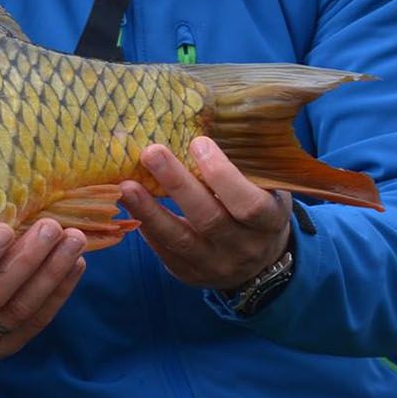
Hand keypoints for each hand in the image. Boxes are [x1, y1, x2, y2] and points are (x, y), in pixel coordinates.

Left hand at [118, 137, 291, 292]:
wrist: (259, 262)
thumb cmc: (257, 209)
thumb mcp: (265, 190)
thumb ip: (242, 168)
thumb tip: (200, 123)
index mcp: (270, 223)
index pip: (249, 204)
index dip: (223, 175)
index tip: (198, 142)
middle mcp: (244, 248)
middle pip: (209, 219)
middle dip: (178, 184)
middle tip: (151, 152)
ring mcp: (216, 266)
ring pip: (180, 239)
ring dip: (149, 209)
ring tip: (126, 184)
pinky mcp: (190, 274)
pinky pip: (164, 250)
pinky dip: (145, 225)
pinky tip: (128, 203)